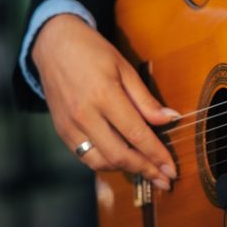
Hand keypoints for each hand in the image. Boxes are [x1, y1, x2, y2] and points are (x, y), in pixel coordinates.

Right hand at [32, 14, 178, 188]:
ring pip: (100, 161)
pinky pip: (85, 156)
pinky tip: (121, 161)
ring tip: (147, 172)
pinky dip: (105, 163)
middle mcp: (85, 115)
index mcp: (104, 95)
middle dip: (146, 171)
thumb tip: (170, 119)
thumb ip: (145, 99)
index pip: (136, 134)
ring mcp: (70, 126)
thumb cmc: (93, 51)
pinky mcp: (61, 131)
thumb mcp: (125, 68)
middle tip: (165, 181)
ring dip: (126, 170)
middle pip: (119, 155)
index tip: (172, 169)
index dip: (157, 155)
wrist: (53, 45)